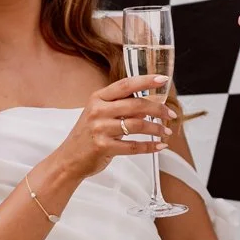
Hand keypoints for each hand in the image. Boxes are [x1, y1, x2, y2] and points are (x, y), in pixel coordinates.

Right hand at [56, 74, 173, 179]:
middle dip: (158, 109)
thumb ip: (121, 108)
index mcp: (97, 98)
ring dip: (157, 129)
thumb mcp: (99, 115)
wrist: (68, 160)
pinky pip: (134, 146)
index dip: (146, 81)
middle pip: (136, 105)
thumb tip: (149, 106)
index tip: (163, 79)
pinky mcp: (104, 147)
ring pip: (138, 125)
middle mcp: (98, 111)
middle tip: (170, 114)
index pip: (126, 85)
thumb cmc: (87, 135)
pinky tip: (159, 146)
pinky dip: (150, 147)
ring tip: (166, 131)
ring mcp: (100, 129)